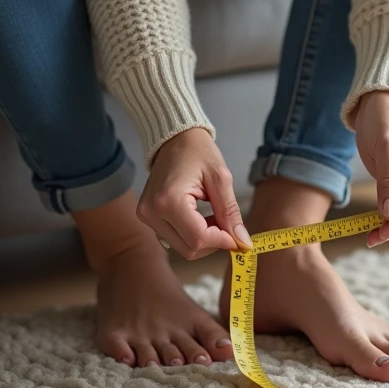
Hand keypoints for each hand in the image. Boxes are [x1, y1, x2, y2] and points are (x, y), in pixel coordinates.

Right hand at [137, 128, 251, 259]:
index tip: (238, 236)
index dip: (222, 241)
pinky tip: (201, 218)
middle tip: (227, 223)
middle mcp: (152, 212)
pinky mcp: (146, 216)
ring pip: (181, 247)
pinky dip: (191, 235)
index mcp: (169, 200)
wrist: (174, 138)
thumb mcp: (220, 179)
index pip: (198, 238)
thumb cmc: (198, 151)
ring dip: (203, 239)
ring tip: (213, 217)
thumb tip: (242, 241)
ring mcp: (146, 215)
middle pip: (189, 249)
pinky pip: (173, 238)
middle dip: (213, 242)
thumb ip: (230, 213)